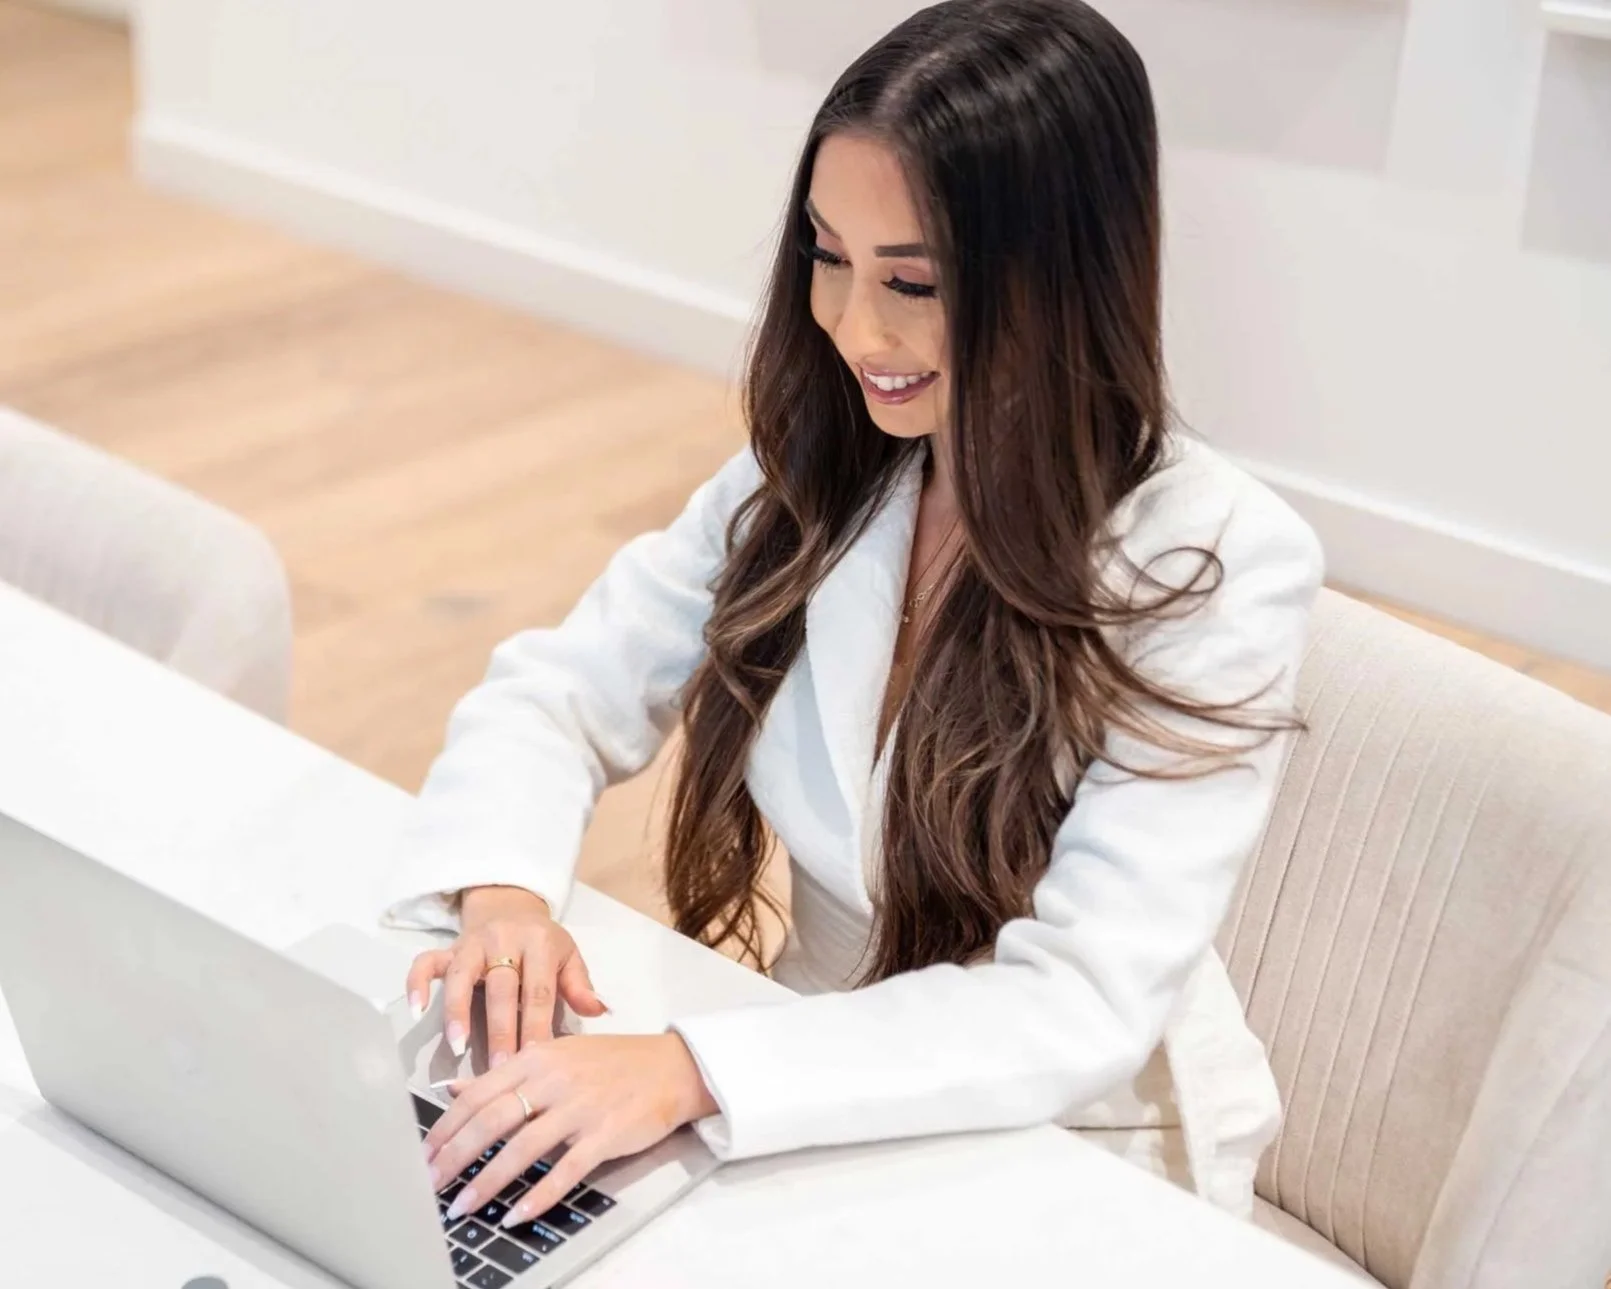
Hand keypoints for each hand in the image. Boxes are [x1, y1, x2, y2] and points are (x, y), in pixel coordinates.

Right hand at [404, 885, 605, 1067]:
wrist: (510, 906)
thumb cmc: (543, 942)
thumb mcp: (568, 955)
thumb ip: (579, 984)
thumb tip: (598, 1011)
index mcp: (539, 944)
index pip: (538, 990)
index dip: (536, 1024)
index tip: (536, 1058)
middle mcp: (504, 940)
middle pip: (501, 988)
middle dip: (500, 1030)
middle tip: (499, 1068)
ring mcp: (472, 944)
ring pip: (461, 976)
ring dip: (458, 1011)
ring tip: (458, 1046)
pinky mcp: (448, 948)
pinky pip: (426, 962)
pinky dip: (417, 984)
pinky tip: (416, 1011)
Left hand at [423, 1033, 718, 1226]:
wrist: (672, 1067)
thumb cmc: (614, 1063)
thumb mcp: (557, 1055)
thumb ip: (507, 1074)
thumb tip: (454, 1090)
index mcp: (537, 1058)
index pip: (479, 1094)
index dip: (446, 1127)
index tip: (424, 1154)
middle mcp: (554, 1080)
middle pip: (492, 1120)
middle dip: (456, 1157)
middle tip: (430, 1185)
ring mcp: (581, 1107)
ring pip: (522, 1148)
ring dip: (488, 1181)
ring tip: (463, 1206)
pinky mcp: (605, 1134)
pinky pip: (565, 1170)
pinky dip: (537, 1195)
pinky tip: (516, 1214)